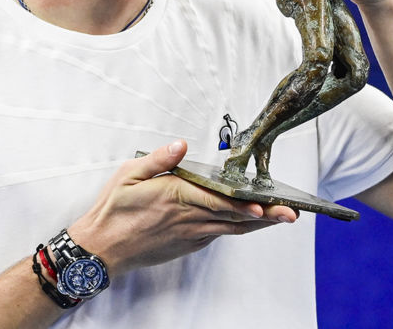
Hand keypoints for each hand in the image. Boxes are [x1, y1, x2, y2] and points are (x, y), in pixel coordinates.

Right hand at [67, 141, 295, 275]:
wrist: (103, 247)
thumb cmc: (113, 209)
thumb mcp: (128, 174)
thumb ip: (158, 159)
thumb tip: (181, 145)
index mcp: (175, 196)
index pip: (218, 201)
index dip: (244, 204)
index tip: (264, 205)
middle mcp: (188, 218)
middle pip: (232, 217)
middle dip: (264, 216)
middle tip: (289, 214)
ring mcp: (189, 234)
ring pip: (230, 229)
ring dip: (256, 225)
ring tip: (279, 219)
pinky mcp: (187, 244)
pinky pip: (217, 235)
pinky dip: (235, 229)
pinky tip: (244, 224)